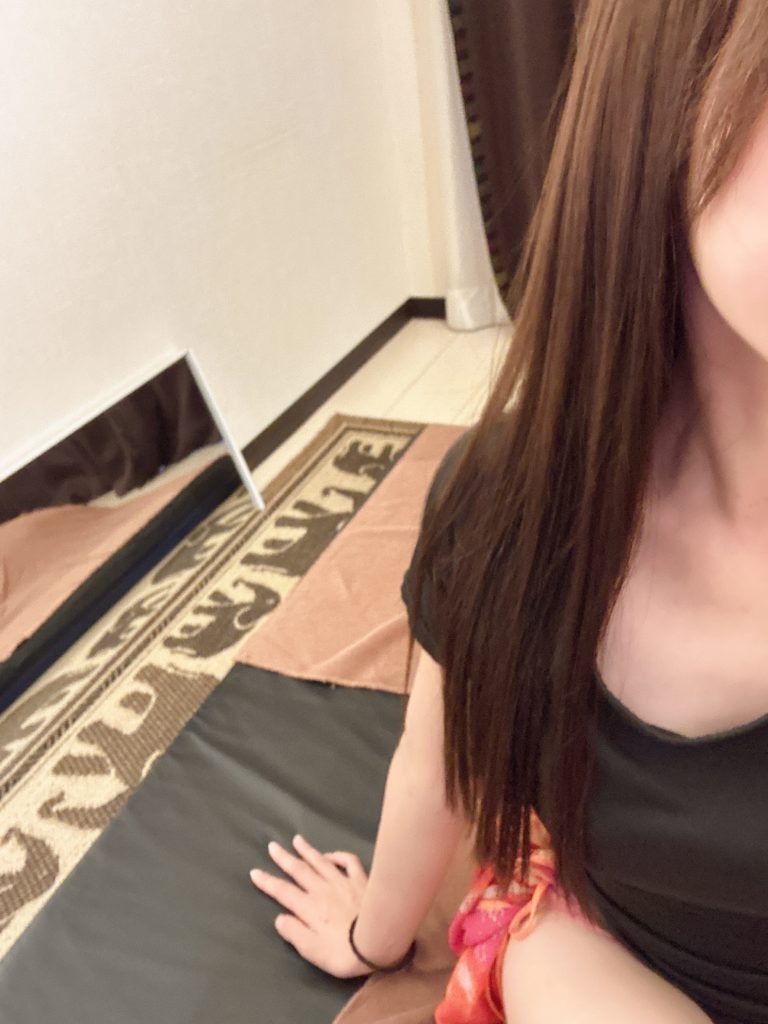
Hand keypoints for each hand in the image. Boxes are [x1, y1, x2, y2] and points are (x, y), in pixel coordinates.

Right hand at [249, 833, 374, 978]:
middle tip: (272, 846)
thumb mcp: (312, 951)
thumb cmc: (343, 952)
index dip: (267, 882)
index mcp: (309, 907)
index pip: (283, 892)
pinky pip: (348, 861)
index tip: (254, 872)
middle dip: (284, 858)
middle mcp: (322, 889)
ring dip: (307, 850)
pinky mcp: (361, 880)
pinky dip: (338, 855)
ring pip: (321, 861)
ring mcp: (342, 881)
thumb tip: (279, 918)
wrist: (379, 941)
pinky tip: (332, 854)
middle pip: (299, 870)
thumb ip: (294, 933)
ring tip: (297, 840)